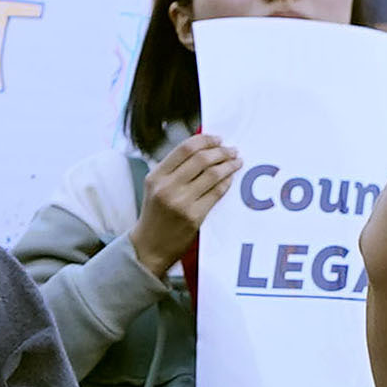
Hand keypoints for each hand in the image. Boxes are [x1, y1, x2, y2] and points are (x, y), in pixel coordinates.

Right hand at [130, 129, 237, 272]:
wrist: (149, 248)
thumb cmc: (155, 216)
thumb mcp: (155, 187)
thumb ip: (173, 169)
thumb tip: (203, 149)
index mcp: (156, 176)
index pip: (185, 148)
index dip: (205, 140)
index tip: (218, 139)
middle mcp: (167, 187)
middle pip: (201, 158)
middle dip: (221, 151)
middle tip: (232, 150)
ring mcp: (181, 202)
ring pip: (212, 174)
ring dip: (229, 165)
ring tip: (236, 161)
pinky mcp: (194, 217)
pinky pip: (216, 193)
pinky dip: (227, 182)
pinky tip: (231, 178)